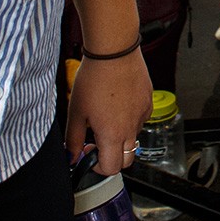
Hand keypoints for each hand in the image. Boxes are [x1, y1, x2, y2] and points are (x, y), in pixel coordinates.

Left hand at [65, 49, 152, 171]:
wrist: (114, 51)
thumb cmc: (94, 78)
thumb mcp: (76, 112)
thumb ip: (73, 139)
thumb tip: (71, 156)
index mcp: (113, 135)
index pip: (111, 169)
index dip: (97, 167)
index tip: (88, 153)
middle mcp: (131, 128)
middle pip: (126, 160)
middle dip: (111, 157)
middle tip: (97, 141)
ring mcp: (143, 115)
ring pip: (133, 138)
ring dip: (120, 137)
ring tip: (105, 116)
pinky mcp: (148, 102)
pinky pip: (140, 120)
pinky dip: (129, 120)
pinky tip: (117, 103)